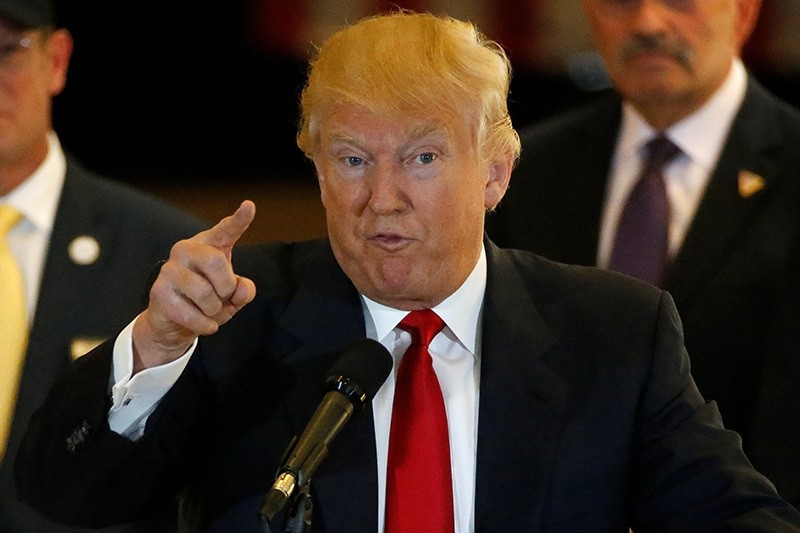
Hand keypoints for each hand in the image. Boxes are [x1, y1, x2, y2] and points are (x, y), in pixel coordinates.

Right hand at [132, 200, 256, 371]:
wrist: (175, 325)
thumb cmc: (207, 302)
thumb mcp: (232, 297)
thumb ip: (244, 290)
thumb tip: (242, 289)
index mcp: (209, 246)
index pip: (226, 230)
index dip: (239, 220)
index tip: (249, 206)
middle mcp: (186, 250)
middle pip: (215, 262)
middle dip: (226, 288)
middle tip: (222, 297)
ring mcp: (169, 270)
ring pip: (204, 293)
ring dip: (214, 310)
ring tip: (208, 311)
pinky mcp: (158, 292)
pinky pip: (191, 314)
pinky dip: (204, 325)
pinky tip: (203, 324)